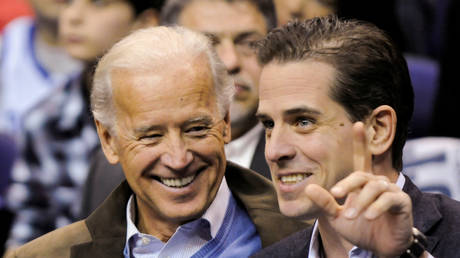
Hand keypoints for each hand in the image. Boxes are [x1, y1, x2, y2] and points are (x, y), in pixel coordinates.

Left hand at [305, 122, 412, 256]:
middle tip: (335, 195)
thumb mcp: (336, 216)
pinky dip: (377, 207)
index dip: (360, 142)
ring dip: (360, 201)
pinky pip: (389, 199)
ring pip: (374, 187)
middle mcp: (378, 182)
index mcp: (363, 182)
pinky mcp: (402, 203)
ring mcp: (391, 191)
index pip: (362, 158)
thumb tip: (309, 188)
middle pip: (361, 175)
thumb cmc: (358, 229)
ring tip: (349, 215)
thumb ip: (325, 202)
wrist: (377, 249)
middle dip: (347, 184)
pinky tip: (369, 217)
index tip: (357, 123)